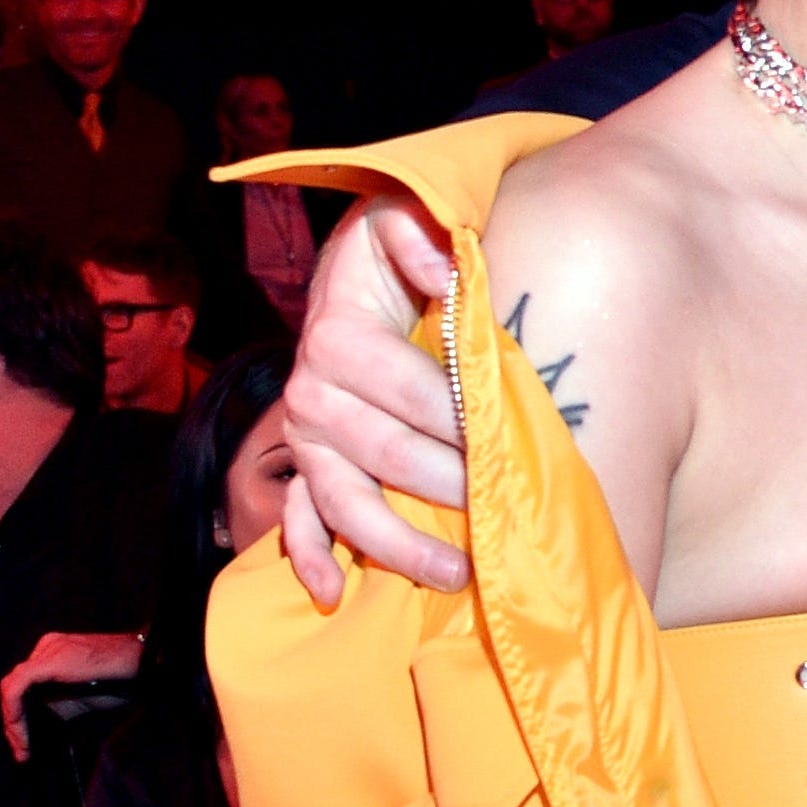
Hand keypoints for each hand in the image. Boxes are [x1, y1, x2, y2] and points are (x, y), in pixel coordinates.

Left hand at [2, 632, 143, 760]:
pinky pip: (16, 689)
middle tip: (21, 749)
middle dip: (13, 722)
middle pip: (13, 687)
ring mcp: (47, 651)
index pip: (21, 684)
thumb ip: (52, 705)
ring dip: (12, 722)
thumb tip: (30, 730)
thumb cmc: (119, 680)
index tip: (22, 742)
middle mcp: (47, 646)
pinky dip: (14, 714)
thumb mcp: (78, 697)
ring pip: (10, 689)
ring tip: (22, 746)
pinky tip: (21, 732)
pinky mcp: (48, 662)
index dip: (17, 716)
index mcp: (53, 651)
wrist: (143, 665)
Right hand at [282, 194, 469, 605]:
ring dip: (395, 544)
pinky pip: (298, 518)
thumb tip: (451, 267)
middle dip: (447, 484)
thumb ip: (425, 235)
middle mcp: (312, 394)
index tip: (507, 437)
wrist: (354, 266)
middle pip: (385, 454)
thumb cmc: (391, 244)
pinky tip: (334, 593)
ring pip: (345, 501)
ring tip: (453, 572)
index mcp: (338, 337)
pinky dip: (312, 558)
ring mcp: (307, 437)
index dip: (461, 417)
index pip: (410, 391)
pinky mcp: (307, 462)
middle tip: (502, 508)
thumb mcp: (405, 213)